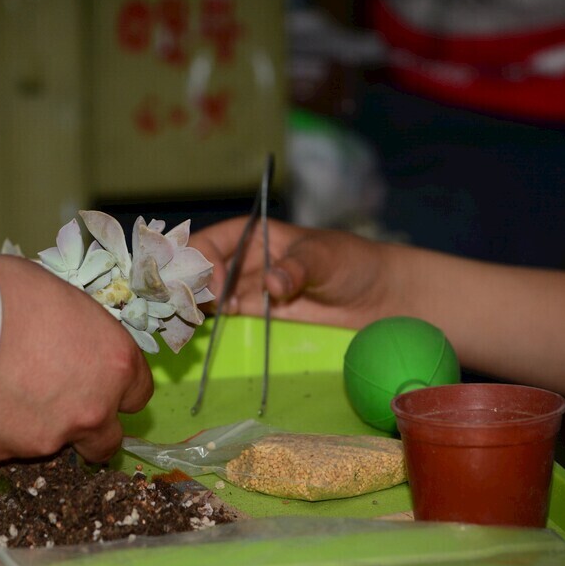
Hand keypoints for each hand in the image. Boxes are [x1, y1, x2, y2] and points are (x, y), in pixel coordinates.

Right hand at [0, 215, 153, 461]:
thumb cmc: (2, 292)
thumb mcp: (57, 298)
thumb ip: (75, 333)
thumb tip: (65, 337)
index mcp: (114, 363)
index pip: (138, 393)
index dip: (116, 388)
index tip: (97, 381)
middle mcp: (92, 409)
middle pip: (107, 439)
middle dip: (88, 427)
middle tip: (58, 403)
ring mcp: (49, 439)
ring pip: (54, 444)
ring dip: (38, 427)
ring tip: (1, 393)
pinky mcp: (5, 455)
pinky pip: (9, 447)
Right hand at [189, 217, 394, 329]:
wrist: (376, 297)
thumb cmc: (352, 263)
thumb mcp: (325, 259)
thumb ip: (297, 268)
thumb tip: (272, 282)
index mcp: (253, 233)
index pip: (210, 241)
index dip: (200, 261)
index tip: (213, 289)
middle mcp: (242, 259)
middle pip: (199, 270)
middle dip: (188, 287)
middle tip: (188, 310)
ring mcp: (246, 289)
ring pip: (206, 295)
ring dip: (195, 308)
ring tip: (193, 324)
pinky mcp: (255, 315)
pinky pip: (224, 317)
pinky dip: (211, 324)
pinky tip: (207, 331)